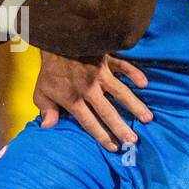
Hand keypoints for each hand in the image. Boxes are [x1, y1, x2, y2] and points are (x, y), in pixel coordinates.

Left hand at [34, 52, 151, 151]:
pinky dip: (134, 73)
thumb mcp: (41, 91)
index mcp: (73, 99)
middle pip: (107, 112)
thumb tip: (47, 127)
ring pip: (120, 92)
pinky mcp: (105, 60)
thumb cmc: (50, 69)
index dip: (101, 135)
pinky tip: (144, 83)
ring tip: (147, 118)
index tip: (114, 147)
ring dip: (134, 105)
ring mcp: (99, 75)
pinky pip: (122, 66)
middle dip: (120, 127)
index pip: (89, 121)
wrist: (54, 41)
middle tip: (133, 140)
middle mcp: (88, 89)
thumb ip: (46, 109)